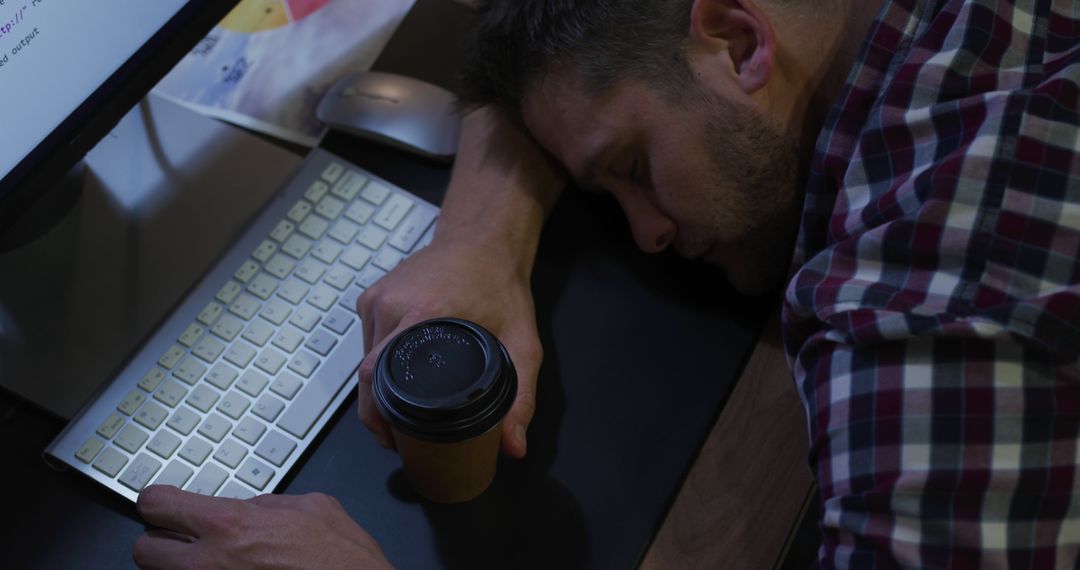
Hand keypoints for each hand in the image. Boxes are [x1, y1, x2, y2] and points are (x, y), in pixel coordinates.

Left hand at [134, 485, 391, 568]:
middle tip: (180, 539)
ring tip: (213, 562)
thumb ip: (270, 504)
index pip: (157, 505)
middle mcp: (210, 564)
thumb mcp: (314, 507)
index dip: (158, 501)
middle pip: (144, 551)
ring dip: (182, 567)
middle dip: (160, 542)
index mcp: (230, 525)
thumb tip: (251, 508)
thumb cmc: (344, 561)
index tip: (163, 504)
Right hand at [355, 107, 561, 459]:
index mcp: (421, 315)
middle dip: (377, 410)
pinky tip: (399, 373)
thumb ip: (520, 397)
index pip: (378, 377)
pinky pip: (368, 338)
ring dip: (378, 385)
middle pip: (368, 373)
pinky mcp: (371, 295)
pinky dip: (379, 359)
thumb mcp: (522, 344)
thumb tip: (514, 449)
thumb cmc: (501, 287)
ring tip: (401, 409)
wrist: (482, 238)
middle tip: (399, 437)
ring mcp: (376, 297)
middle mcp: (390, 305)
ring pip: (365, 357)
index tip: (393, 441)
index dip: (379, 416)